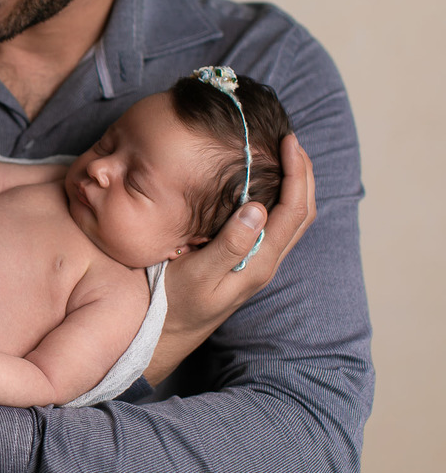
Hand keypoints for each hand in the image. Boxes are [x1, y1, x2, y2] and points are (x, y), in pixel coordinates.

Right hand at [147, 133, 314, 381]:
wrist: (168, 332)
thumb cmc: (175, 302)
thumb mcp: (198, 275)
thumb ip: (229, 244)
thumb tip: (258, 209)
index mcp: (260, 262)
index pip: (294, 209)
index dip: (298, 173)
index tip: (289, 141)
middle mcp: (267, 262)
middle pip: (303, 212)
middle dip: (304, 173)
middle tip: (291, 140)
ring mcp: (259, 264)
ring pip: (293, 219)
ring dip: (296, 185)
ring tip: (285, 156)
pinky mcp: (248, 263)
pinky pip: (277, 226)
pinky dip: (280, 198)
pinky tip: (263, 186)